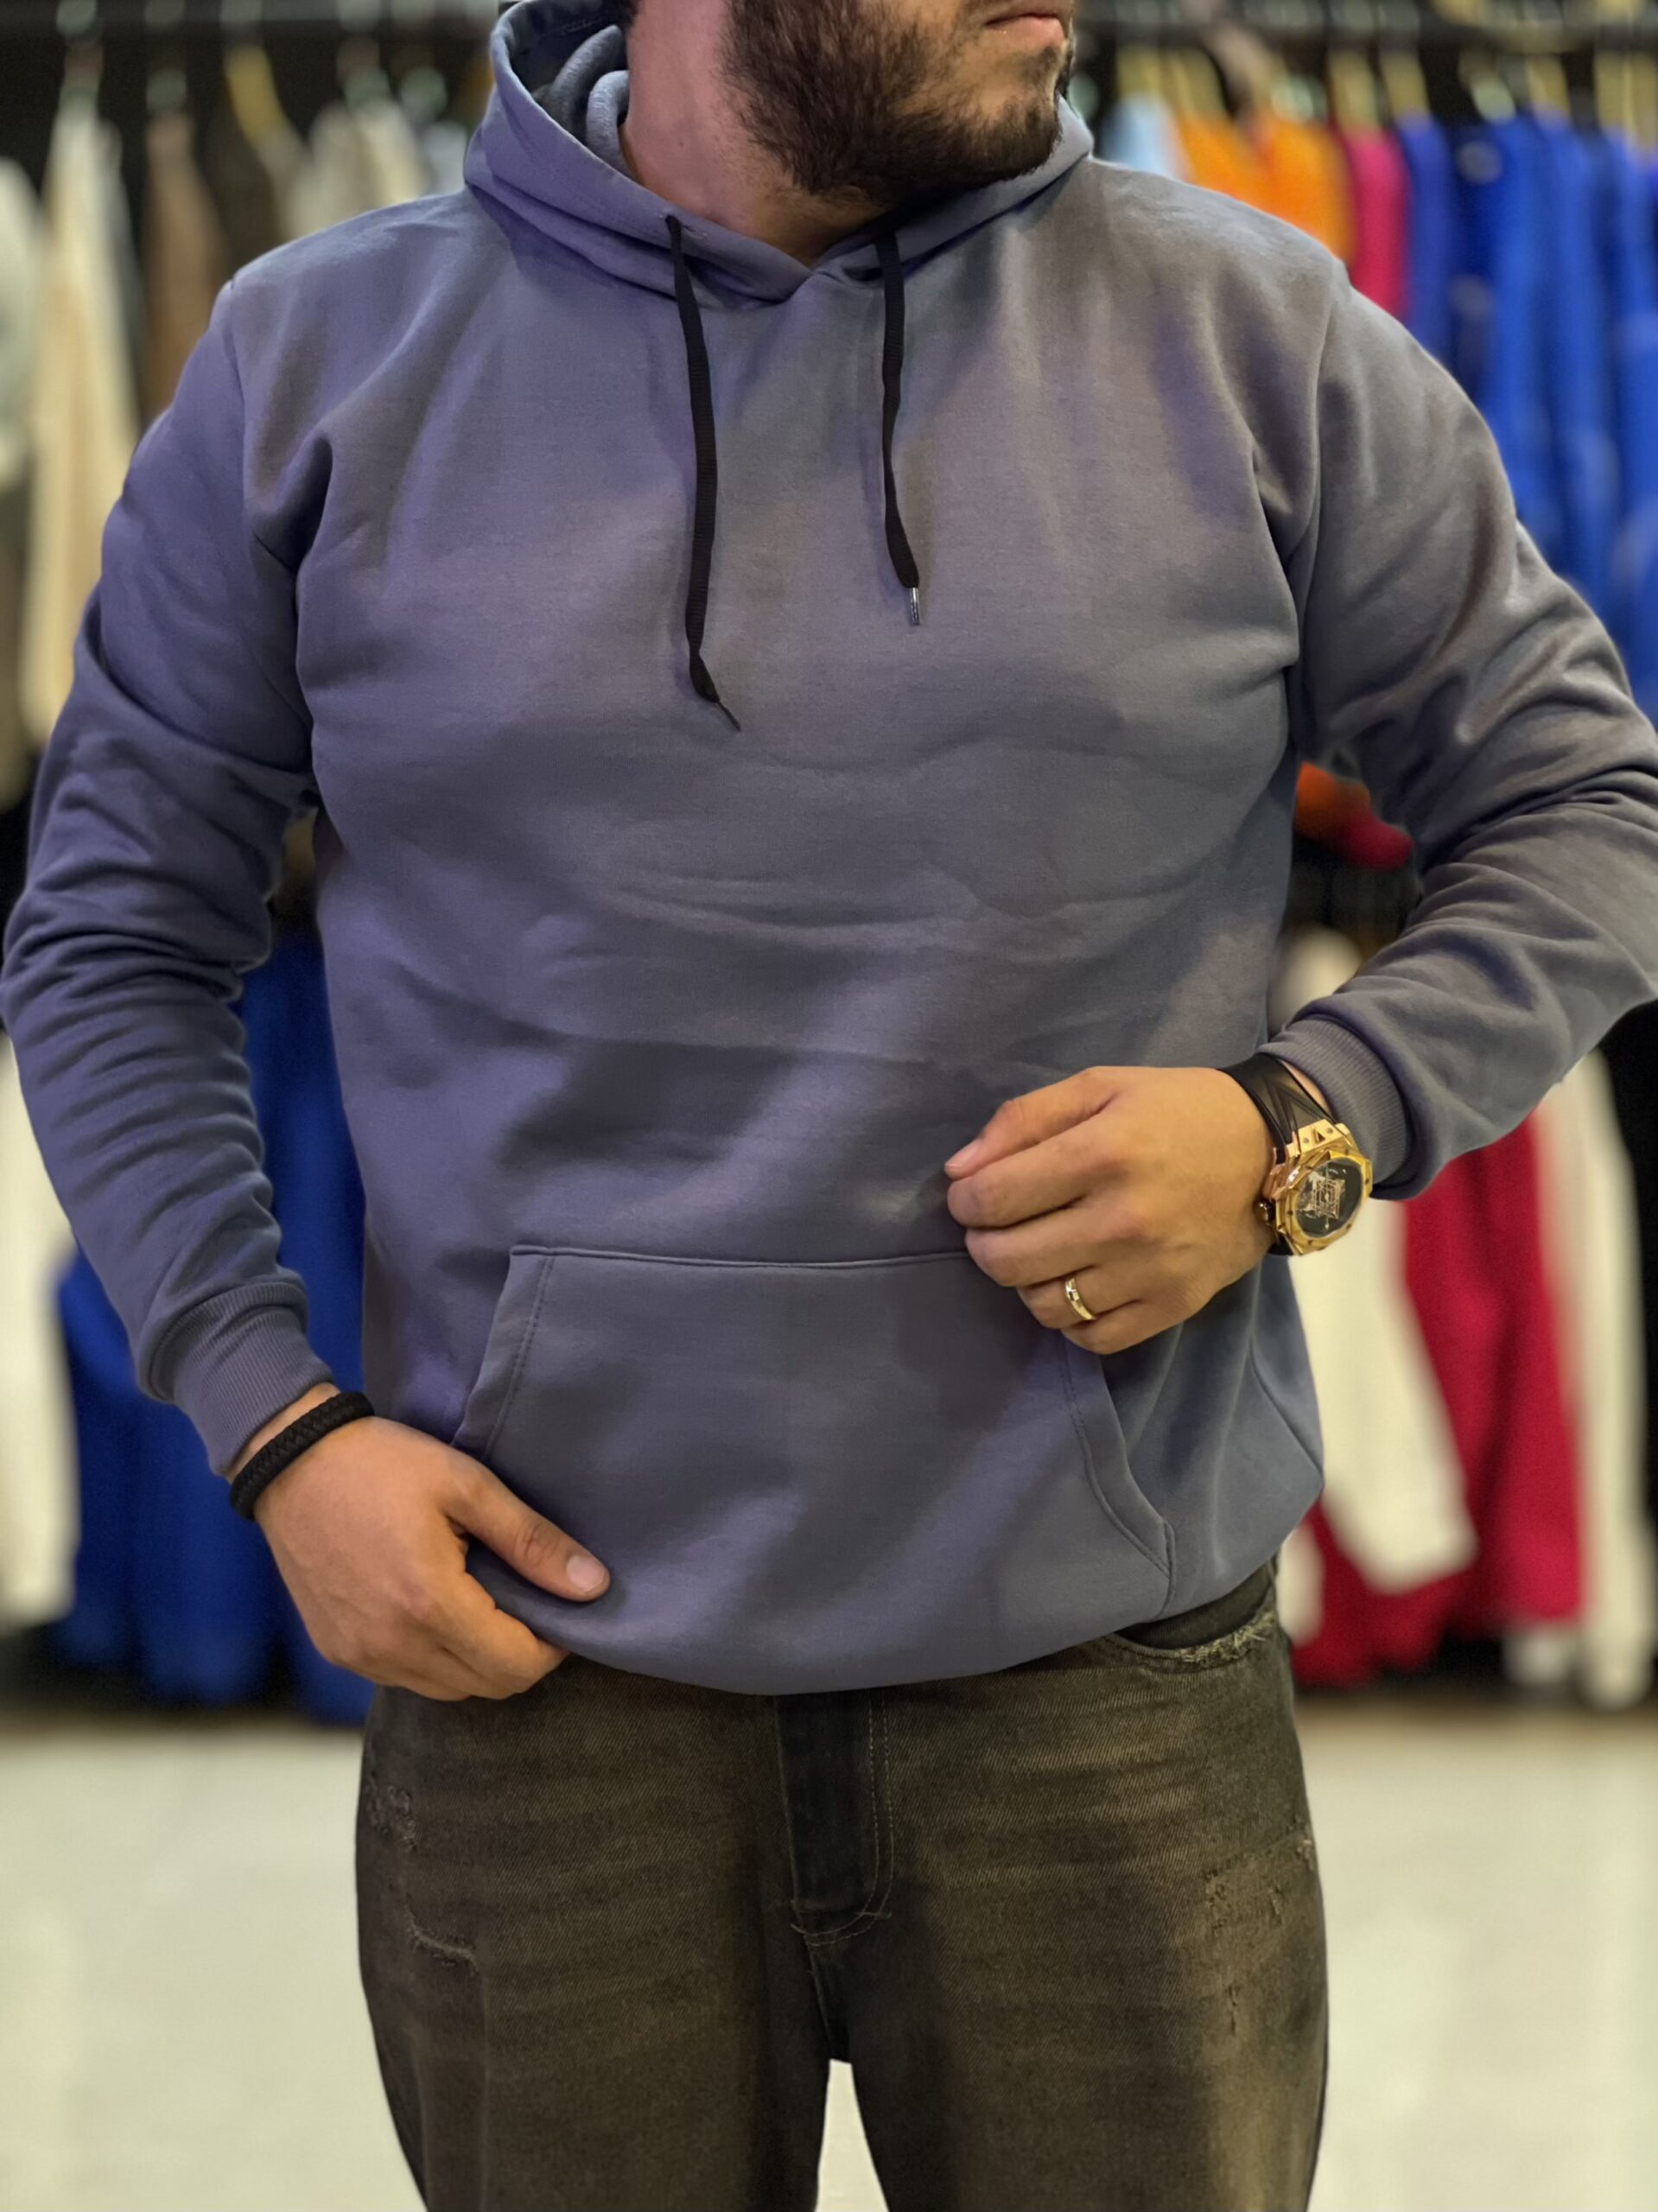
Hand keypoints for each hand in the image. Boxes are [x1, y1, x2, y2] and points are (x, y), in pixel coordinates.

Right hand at [242, 1393, 610, 1700]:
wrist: (291, 1461)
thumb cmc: (382, 1464)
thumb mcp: (468, 1486)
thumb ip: (532, 1542)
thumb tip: (593, 1587)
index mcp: (430, 1604)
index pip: (517, 1666)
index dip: (553, 1644)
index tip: (559, 1605)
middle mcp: (393, 1645)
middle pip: (489, 1687)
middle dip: (521, 1653)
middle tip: (526, 1601)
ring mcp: (361, 1656)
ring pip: (450, 1690)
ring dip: (479, 1660)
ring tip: (483, 1601)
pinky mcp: (339, 1653)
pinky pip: (409, 1678)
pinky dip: (438, 1658)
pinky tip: (439, 1609)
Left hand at [944, 1064, 1320, 1353]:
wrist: (1274, 1152)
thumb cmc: (1178, 1110)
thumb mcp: (1100, 1086)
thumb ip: (1022, 1120)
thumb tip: (958, 1171)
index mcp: (1102, 1153)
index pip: (992, 1199)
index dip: (965, 1199)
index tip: (972, 1193)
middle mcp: (1124, 1219)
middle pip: (1007, 1260)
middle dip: (984, 1242)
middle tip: (999, 1225)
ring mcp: (1150, 1270)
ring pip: (1044, 1305)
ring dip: (1026, 1281)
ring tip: (1042, 1251)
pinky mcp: (1173, 1306)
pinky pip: (1092, 1337)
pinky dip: (1071, 1318)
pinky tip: (1077, 1282)